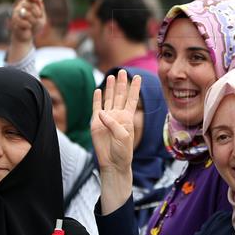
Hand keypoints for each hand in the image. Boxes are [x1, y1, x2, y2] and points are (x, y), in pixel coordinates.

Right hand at [11, 0, 45, 43]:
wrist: (27, 36)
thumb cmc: (34, 26)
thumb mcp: (41, 17)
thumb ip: (40, 9)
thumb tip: (38, 1)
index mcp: (28, 3)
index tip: (40, 1)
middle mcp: (21, 6)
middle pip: (32, 5)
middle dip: (38, 13)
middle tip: (37, 18)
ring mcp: (16, 12)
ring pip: (27, 14)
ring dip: (34, 21)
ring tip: (32, 24)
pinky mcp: (14, 20)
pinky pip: (25, 22)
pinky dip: (29, 26)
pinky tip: (27, 28)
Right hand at [93, 70, 140, 213]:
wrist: (112, 163)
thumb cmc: (122, 152)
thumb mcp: (123, 137)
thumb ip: (113, 123)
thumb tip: (101, 113)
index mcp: (128, 118)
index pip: (132, 99)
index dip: (135, 88)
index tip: (138, 76)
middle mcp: (118, 115)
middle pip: (120, 96)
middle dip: (122, 83)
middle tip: (122, 71)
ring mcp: (106, 118)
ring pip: (109, 99)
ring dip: (110, 88)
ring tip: (111, 76)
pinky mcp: (96, 123)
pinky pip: (96, 108)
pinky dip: (97, 99)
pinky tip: (98, 90)